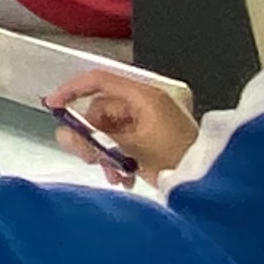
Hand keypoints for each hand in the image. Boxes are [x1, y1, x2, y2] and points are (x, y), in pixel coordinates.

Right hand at [46, 67, 198, 182]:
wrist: (209, 183)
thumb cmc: (176, 161)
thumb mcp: (129, 152)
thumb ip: (93, 141)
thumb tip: (63, 134)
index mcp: (144, 96)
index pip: (98, 80)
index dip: (71, 90)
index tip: (53, 106)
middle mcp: (147, 102)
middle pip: (102, 110)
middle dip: (93, 138)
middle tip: (90, 160)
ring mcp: (152, 119)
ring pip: (112, 129)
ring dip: (106, 152)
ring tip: (114, 176)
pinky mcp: (156, 136)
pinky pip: (125, 140)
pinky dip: (119, 157)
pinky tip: (125, 177)